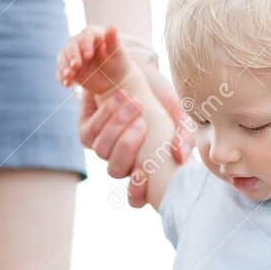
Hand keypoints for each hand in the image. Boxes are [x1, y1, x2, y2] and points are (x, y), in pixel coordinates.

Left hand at [60, 24, 192, 202]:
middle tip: (142, 123)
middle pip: (116, 171)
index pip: (136, 197)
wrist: (138, 72)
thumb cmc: (160, 99)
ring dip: (117, 127)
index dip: (136, 193)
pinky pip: (89, 133)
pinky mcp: (85, 131)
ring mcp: (102, 148)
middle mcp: (121, 163)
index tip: (143, 173)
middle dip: (127, 147)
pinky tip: (120, 97)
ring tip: (134, 103)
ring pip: (102, 151)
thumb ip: (185, 136)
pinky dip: (105, 115)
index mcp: (144, 168)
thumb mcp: (178, 115)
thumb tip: (179, 157)